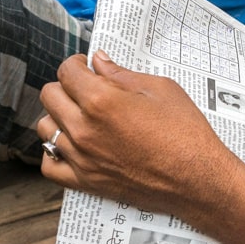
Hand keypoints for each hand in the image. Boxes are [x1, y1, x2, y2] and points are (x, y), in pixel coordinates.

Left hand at [35, 51, 235, 215]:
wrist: (198, 179)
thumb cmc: (186, 133)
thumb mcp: (160, 90)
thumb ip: (123, 75)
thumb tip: (100, 62)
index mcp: (101, 101)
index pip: (66, 72)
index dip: (76, 64)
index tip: (86, 66)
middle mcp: (85, 129)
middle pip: (50, 96)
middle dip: (66, 86)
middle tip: (86, 89)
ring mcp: (82, 157)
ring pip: (46, 127)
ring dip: (59, 116)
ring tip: (80, 116)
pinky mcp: (86, 181)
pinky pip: (50, 165)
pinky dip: (54, 152)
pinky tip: (71, 145)